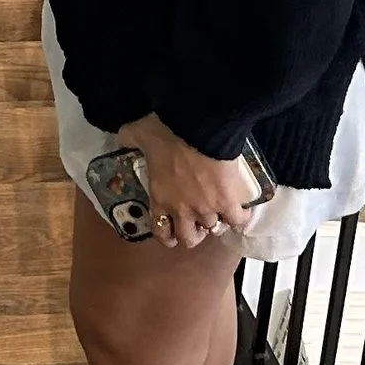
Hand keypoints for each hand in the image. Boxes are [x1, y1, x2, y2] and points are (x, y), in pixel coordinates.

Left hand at [120, 113, 259, 250]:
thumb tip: (123, 136)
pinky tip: (241, 211)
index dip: (168, 235)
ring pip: (213, 229)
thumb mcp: (138, 132)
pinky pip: (236, 220)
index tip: (173, 232)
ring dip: (216, 222)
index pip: (161, 230)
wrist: (197, 126)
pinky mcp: (227, 201)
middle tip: (197, 224)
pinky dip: (240, 217)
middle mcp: (182, 209)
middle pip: (189, 238)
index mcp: (159, 198)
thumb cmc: (166, 131)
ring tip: (220, 213)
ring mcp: (206, 208)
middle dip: (193, 234)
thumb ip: (129, 138)